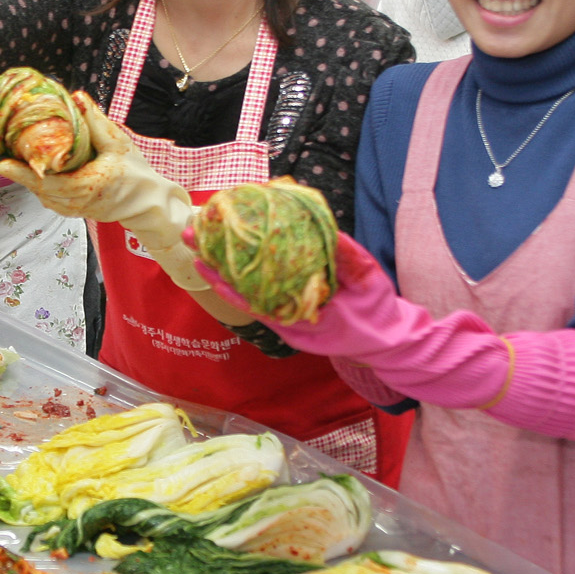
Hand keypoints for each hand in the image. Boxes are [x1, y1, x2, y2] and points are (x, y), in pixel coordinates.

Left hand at [0, 95, 190, 249]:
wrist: (147, 203)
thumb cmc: (135, 172)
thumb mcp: (119, 143)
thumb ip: (96, 122)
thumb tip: (77, 96)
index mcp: (89, 185)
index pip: (50, 182)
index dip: (25, 173)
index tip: (3, 163)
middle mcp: (78, 202)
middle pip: (40, 189)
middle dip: (19, 173)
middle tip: (0, 157)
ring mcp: (74, 209)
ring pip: (42, 195)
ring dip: (27, 179)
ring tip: (11, 160)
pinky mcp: (72, 211)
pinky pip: (49, 198)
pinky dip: (38, 184)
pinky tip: (32, 170)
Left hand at [191, 232, 443, 359]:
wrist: (385, 338)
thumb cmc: (376, 313)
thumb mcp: (369, 282)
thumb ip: (350, 260)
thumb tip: (332, 235)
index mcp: (300, 314)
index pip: (254, 298)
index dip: (227, 281)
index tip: (204, 261)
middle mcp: (286, 313)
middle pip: (242, 287)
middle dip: (215, 261)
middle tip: (189, 234)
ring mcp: (288, 308)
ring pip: (248, 286)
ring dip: (222, 261)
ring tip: (196, 236)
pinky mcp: (292, 303)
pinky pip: (262, 289)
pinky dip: (243, 272)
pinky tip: (229, 250)